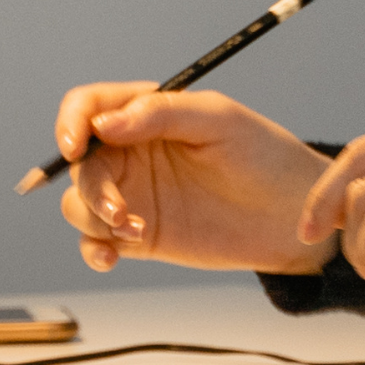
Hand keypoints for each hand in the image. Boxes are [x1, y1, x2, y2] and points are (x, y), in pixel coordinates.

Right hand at [50, 83, 336, 275]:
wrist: (293, 217)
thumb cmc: (265, 156)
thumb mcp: (219, 121)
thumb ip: (161, 114)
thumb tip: (104, 124)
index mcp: (147, 113)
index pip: (89, 107)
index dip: (72, 122)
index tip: (76, 146)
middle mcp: (133, 151)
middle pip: (79, 162)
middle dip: (90, 186)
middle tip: (119, 210)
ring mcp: (133, 194)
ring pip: (79, 202)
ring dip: (92, 217)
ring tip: (133, 230)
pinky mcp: (139, 234)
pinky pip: (95, 241)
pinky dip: (92, 249)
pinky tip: (111, 257)